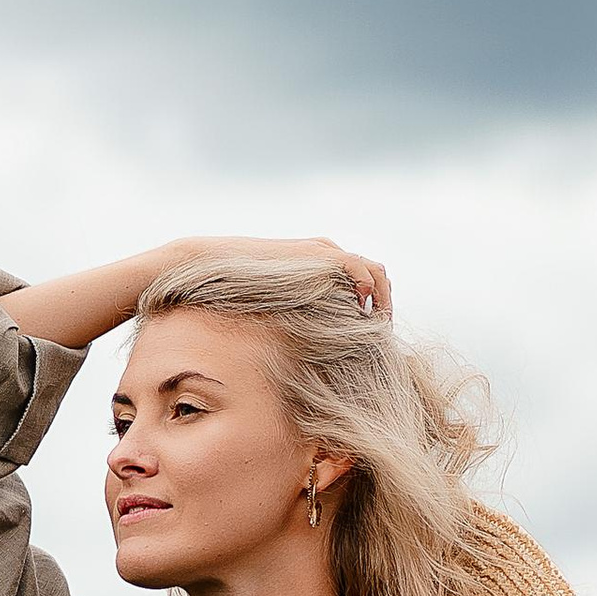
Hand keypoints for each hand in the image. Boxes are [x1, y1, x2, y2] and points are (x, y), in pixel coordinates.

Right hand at [160, 235, 391, 323]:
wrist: (211, 265)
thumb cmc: (233, 288)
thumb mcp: (271, 301)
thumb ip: (293, 311)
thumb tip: (300, 344)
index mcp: (319, 260)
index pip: (364, 279)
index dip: (373, 306)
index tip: (370, 336)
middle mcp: (328, 251)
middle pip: (377, 275)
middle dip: (384, 306)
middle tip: (381, 336)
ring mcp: (326, 251)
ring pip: (376, 273)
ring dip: (383, 303)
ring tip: (377, 331)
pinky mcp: (322, 256)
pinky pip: (362, 273)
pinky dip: (370, 295)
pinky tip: (362, 316)